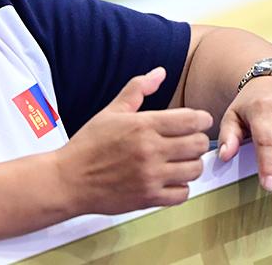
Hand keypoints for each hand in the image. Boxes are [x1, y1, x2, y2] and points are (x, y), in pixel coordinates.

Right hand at [55, 67, 212, 214]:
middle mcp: (150, 150)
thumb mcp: (111, 111)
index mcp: (142, 125)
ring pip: (195, 169)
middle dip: (198, 139)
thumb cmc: (88, 144)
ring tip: (180, 160)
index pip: (191, 120)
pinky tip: (170, 179)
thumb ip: (137, 89)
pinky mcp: (149, 198)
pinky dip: (181, 187)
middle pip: (198, 144)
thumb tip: (160, 72)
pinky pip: (183, 194)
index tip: (199, 121)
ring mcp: (151, 176)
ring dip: (191, 163)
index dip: (202, 118)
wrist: (69, 180)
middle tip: (188, 140)